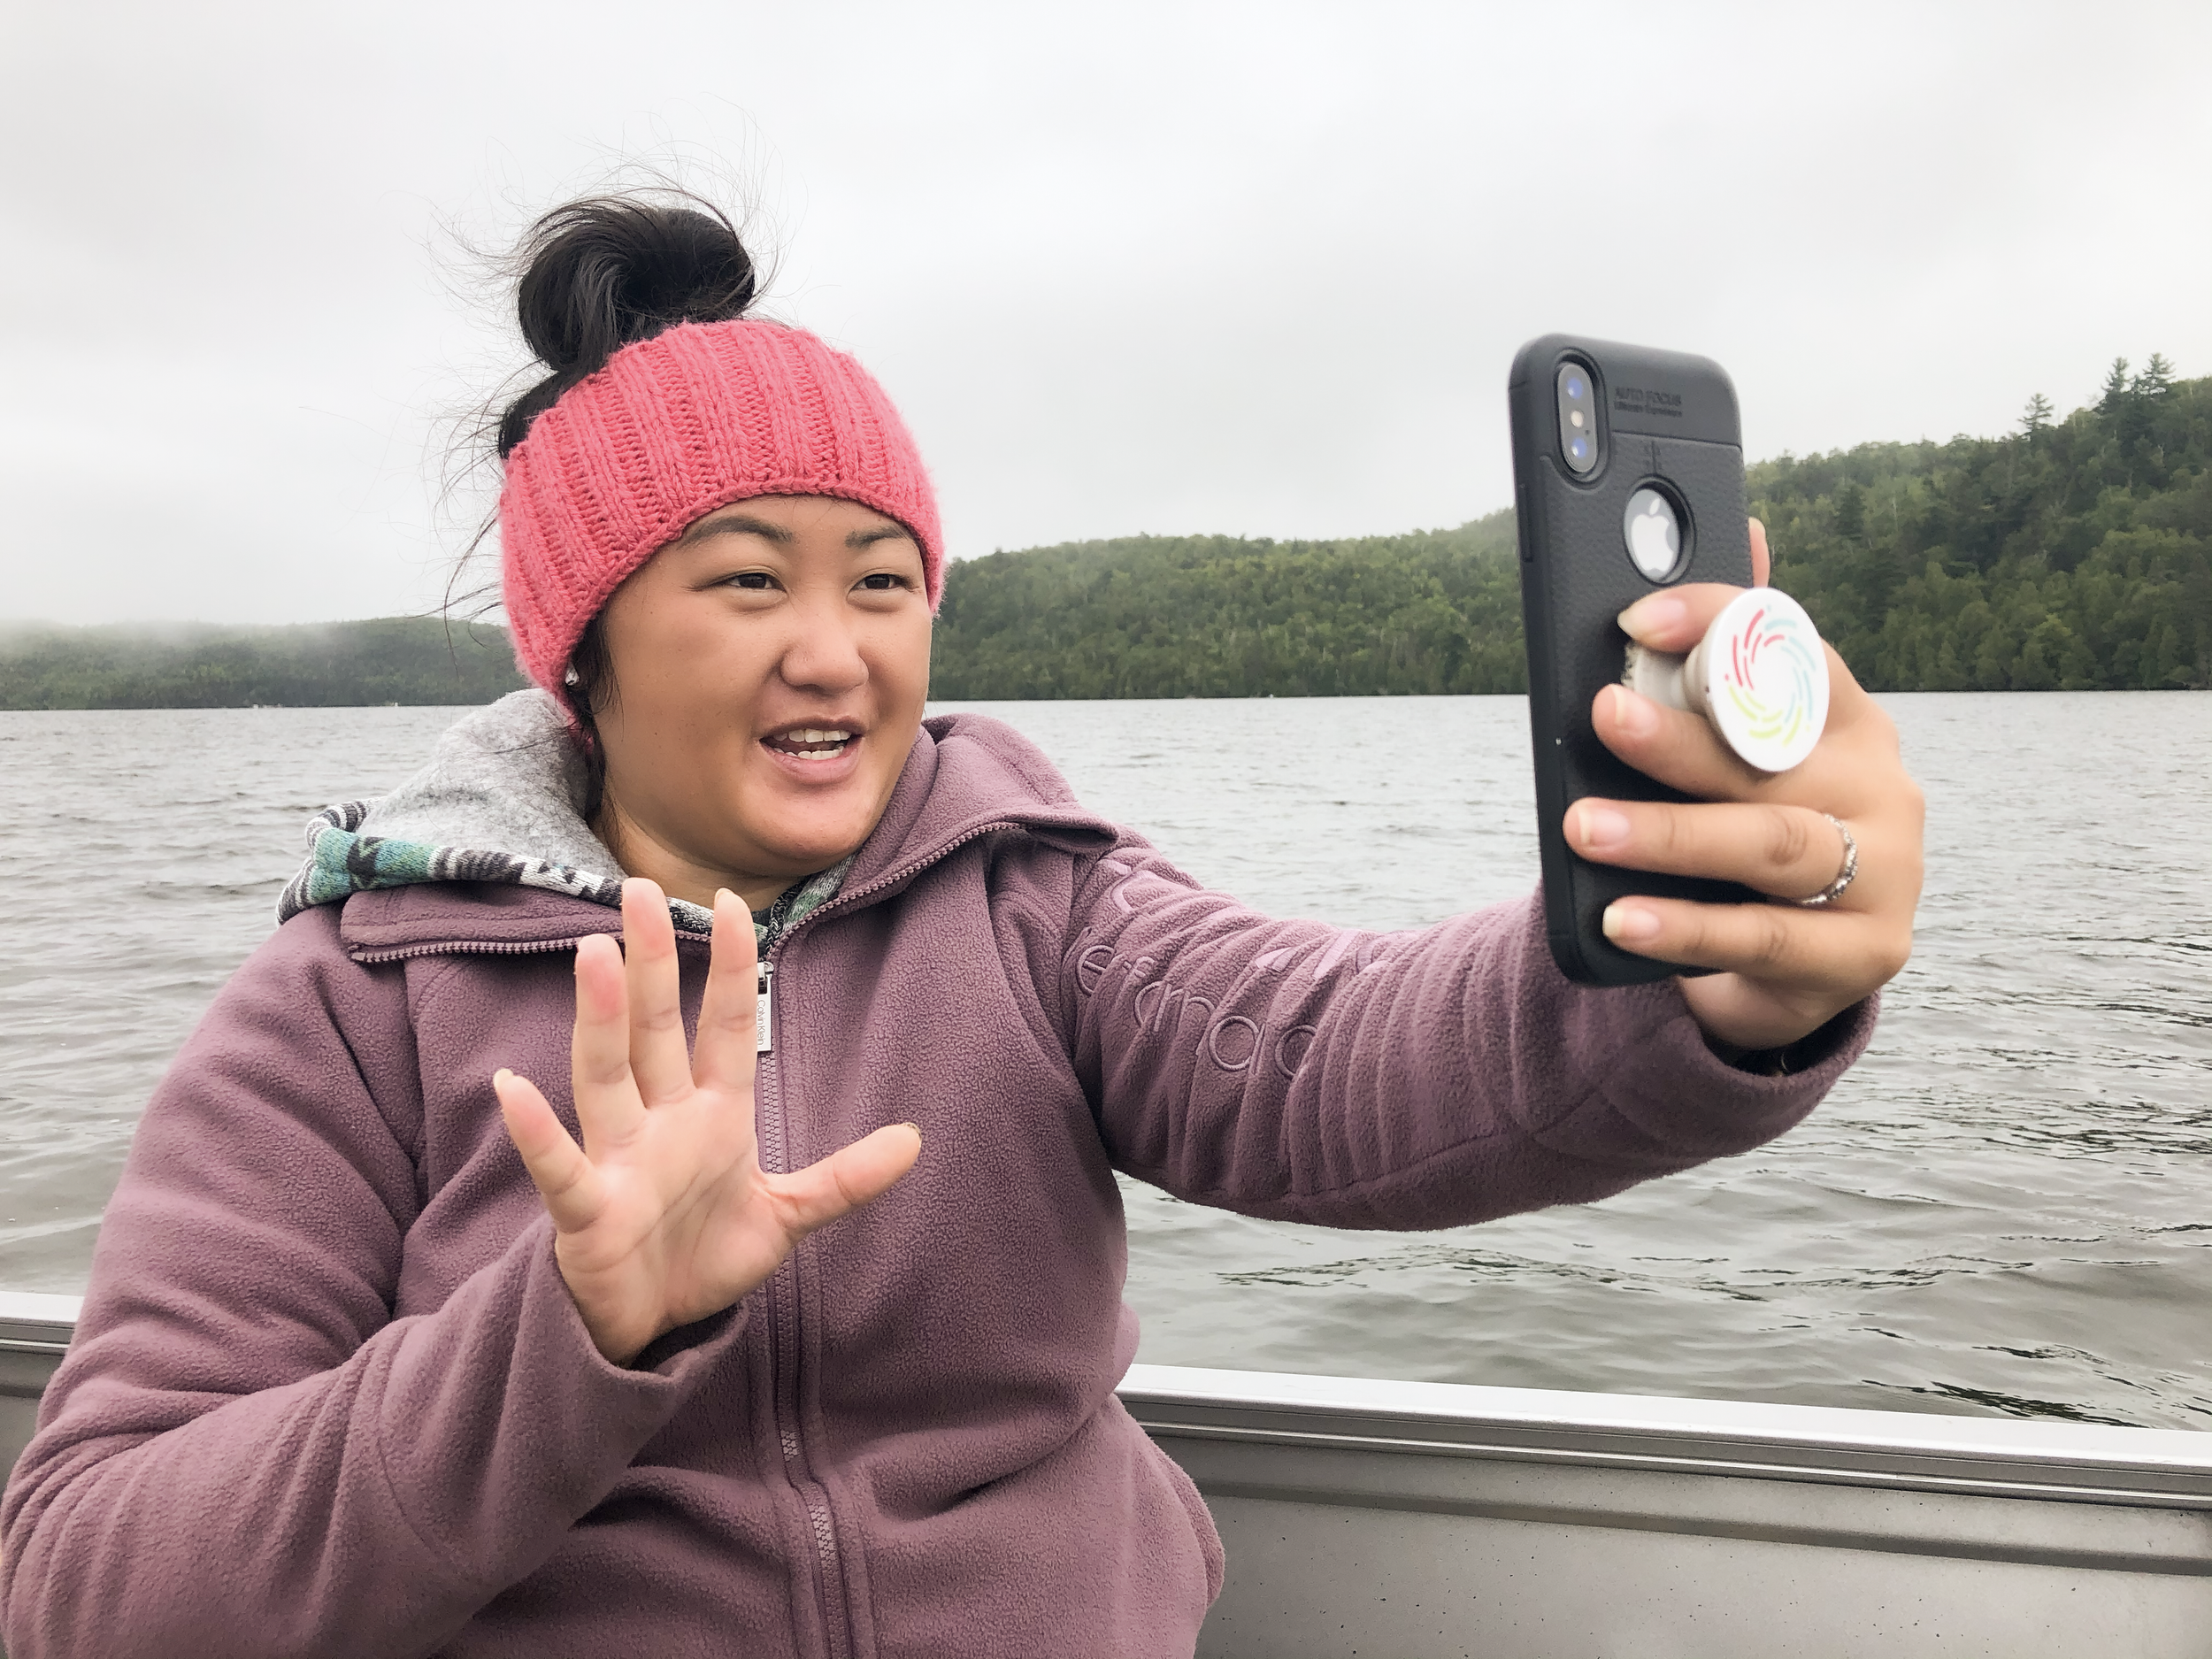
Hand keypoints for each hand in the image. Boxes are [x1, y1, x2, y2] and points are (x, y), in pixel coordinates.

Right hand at [493, 878, 920, 1364]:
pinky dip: (537, 1131)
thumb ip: (844, 1179)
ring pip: (606, 1077)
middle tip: (638, 889)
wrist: (651, 1333)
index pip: (727, 1025)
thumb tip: (914, 1140)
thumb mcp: (787, 1216)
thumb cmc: (704, 1257)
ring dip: (601, 1020)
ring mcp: (619, 1161)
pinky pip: (560, 1167)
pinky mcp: (586, 1213)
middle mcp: (660, 1122)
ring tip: (595, 957)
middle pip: (656, 1029)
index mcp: (712, 1113)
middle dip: (651, 962)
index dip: (731, 967)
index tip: (730, 900)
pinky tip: (516, 1088)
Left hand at [1567, 520, 1924, 1050]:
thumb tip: (1742, 531)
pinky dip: (1687, 928)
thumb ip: (1724, 666)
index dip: (1719, 626)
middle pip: (1774, 756)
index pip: (1793, 651)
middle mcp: (1881, 788)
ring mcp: (1886, 875)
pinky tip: (1623, 920)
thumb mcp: (1732, 757)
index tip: (1638, 619)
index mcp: (1846, 721)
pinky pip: (1766, 938)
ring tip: (1586, 828)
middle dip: (1681, 737)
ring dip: (1669, 835)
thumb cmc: (1748, 831)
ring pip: (1772, 846)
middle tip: (1601, 716)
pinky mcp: (1865, 955)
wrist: (1792, 969)